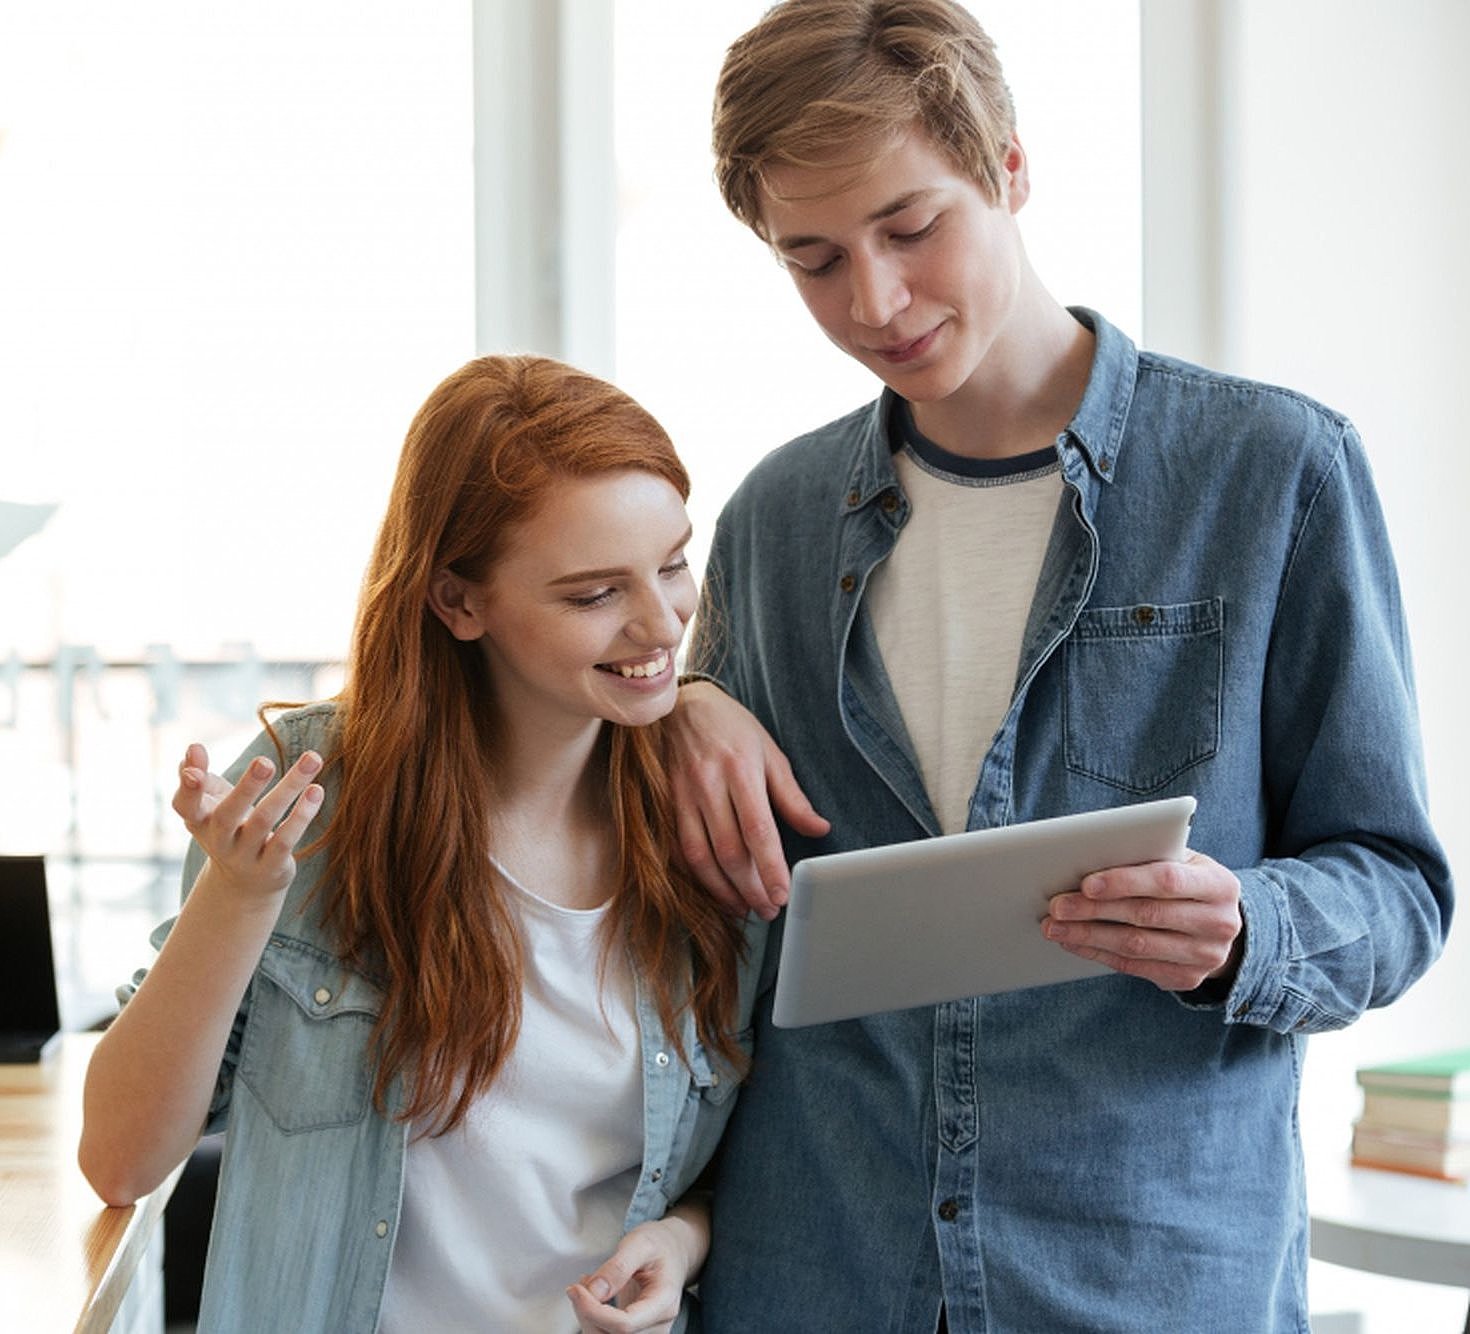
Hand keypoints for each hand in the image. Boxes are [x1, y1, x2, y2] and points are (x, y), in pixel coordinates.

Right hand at [171, 742, 323, 900]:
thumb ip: (196, 773)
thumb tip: (192, 748)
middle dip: (246, 788)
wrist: (244, 883)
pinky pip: (286, 839)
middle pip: (227, 815)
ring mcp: (245, 855)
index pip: (185, 805)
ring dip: (289, 788)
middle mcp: (219, 840)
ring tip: (312, 759)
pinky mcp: (272, 865)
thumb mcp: (208, 802)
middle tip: (265, 761)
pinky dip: (302, 815)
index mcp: (199, 821)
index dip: (188, 786)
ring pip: (265, 820)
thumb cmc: (227, 827)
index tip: (195, 759)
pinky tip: (316, 790)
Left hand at [565, 1215, 701, 1333]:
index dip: (594, 1312)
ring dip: (587, 1318)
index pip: (626, 1325)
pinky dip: (592, 1320)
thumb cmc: (659, 1245)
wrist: (672, 1251)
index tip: (576, 1290)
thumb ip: (618, 1267)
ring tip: (585, 1287)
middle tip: (578, 1286)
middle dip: (587, 1314)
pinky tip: (592, 1297)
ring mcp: (649, 1332)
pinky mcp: (636, 1333)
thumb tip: (594, 1292)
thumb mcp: (640, 1243)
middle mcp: (659, 1325)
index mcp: (664, 1303)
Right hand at [664, 680, 829, 920]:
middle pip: (730, 850)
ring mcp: (681, 796)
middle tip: (769, 909)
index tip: (783, 894)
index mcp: (740, 770)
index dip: (771, 868)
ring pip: (701, 856)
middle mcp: (708, 785)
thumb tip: (819, 829)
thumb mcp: (769, 752)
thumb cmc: (731, 728)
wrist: (679, 706)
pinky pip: (678, 849)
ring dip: (723, 890)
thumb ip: (792, 796)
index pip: (758, 830)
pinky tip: (716, 891)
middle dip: (751, 888)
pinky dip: (696, 877)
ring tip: (745, 908)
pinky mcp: (664, 804)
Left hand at [1042, 851, 1243, 992]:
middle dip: (1095, 910)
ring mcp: (1205, 956)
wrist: (1220, 924)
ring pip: (1136, 945)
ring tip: (1055, 926)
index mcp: (1219, 885)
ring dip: (1089, 935)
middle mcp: (1218, 923)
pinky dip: (1098, 953)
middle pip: (1146, 915)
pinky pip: (1134, 967)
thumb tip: (1090, 857)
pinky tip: (1074, 942)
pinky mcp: (1186, 979)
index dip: (1125, 881)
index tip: (1086, 883)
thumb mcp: (1183, 861)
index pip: (1167, 880)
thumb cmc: (1188, 880)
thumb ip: (1150, 857)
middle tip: (1057, 906)